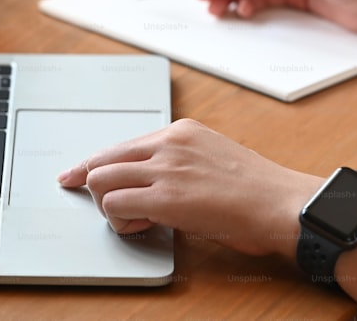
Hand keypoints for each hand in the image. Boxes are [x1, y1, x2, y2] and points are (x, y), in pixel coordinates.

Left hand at [57, 119, 322, 257]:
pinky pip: (115, 204)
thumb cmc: (256, 191)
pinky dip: (120, 220)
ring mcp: (166, 169)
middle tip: (97, 206)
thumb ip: (179, 162)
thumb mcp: (213, 158)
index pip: (120, 144)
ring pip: (101, 181)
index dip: (91, 163)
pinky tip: (143, 225)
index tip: (73, 175)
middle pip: (102, 160)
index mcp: (180, 132)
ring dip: (109, 206)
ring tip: (137, 219)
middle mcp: (168, 144)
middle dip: (93, 186)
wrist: (283, 205)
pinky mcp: (166, 198)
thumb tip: (150, 181)